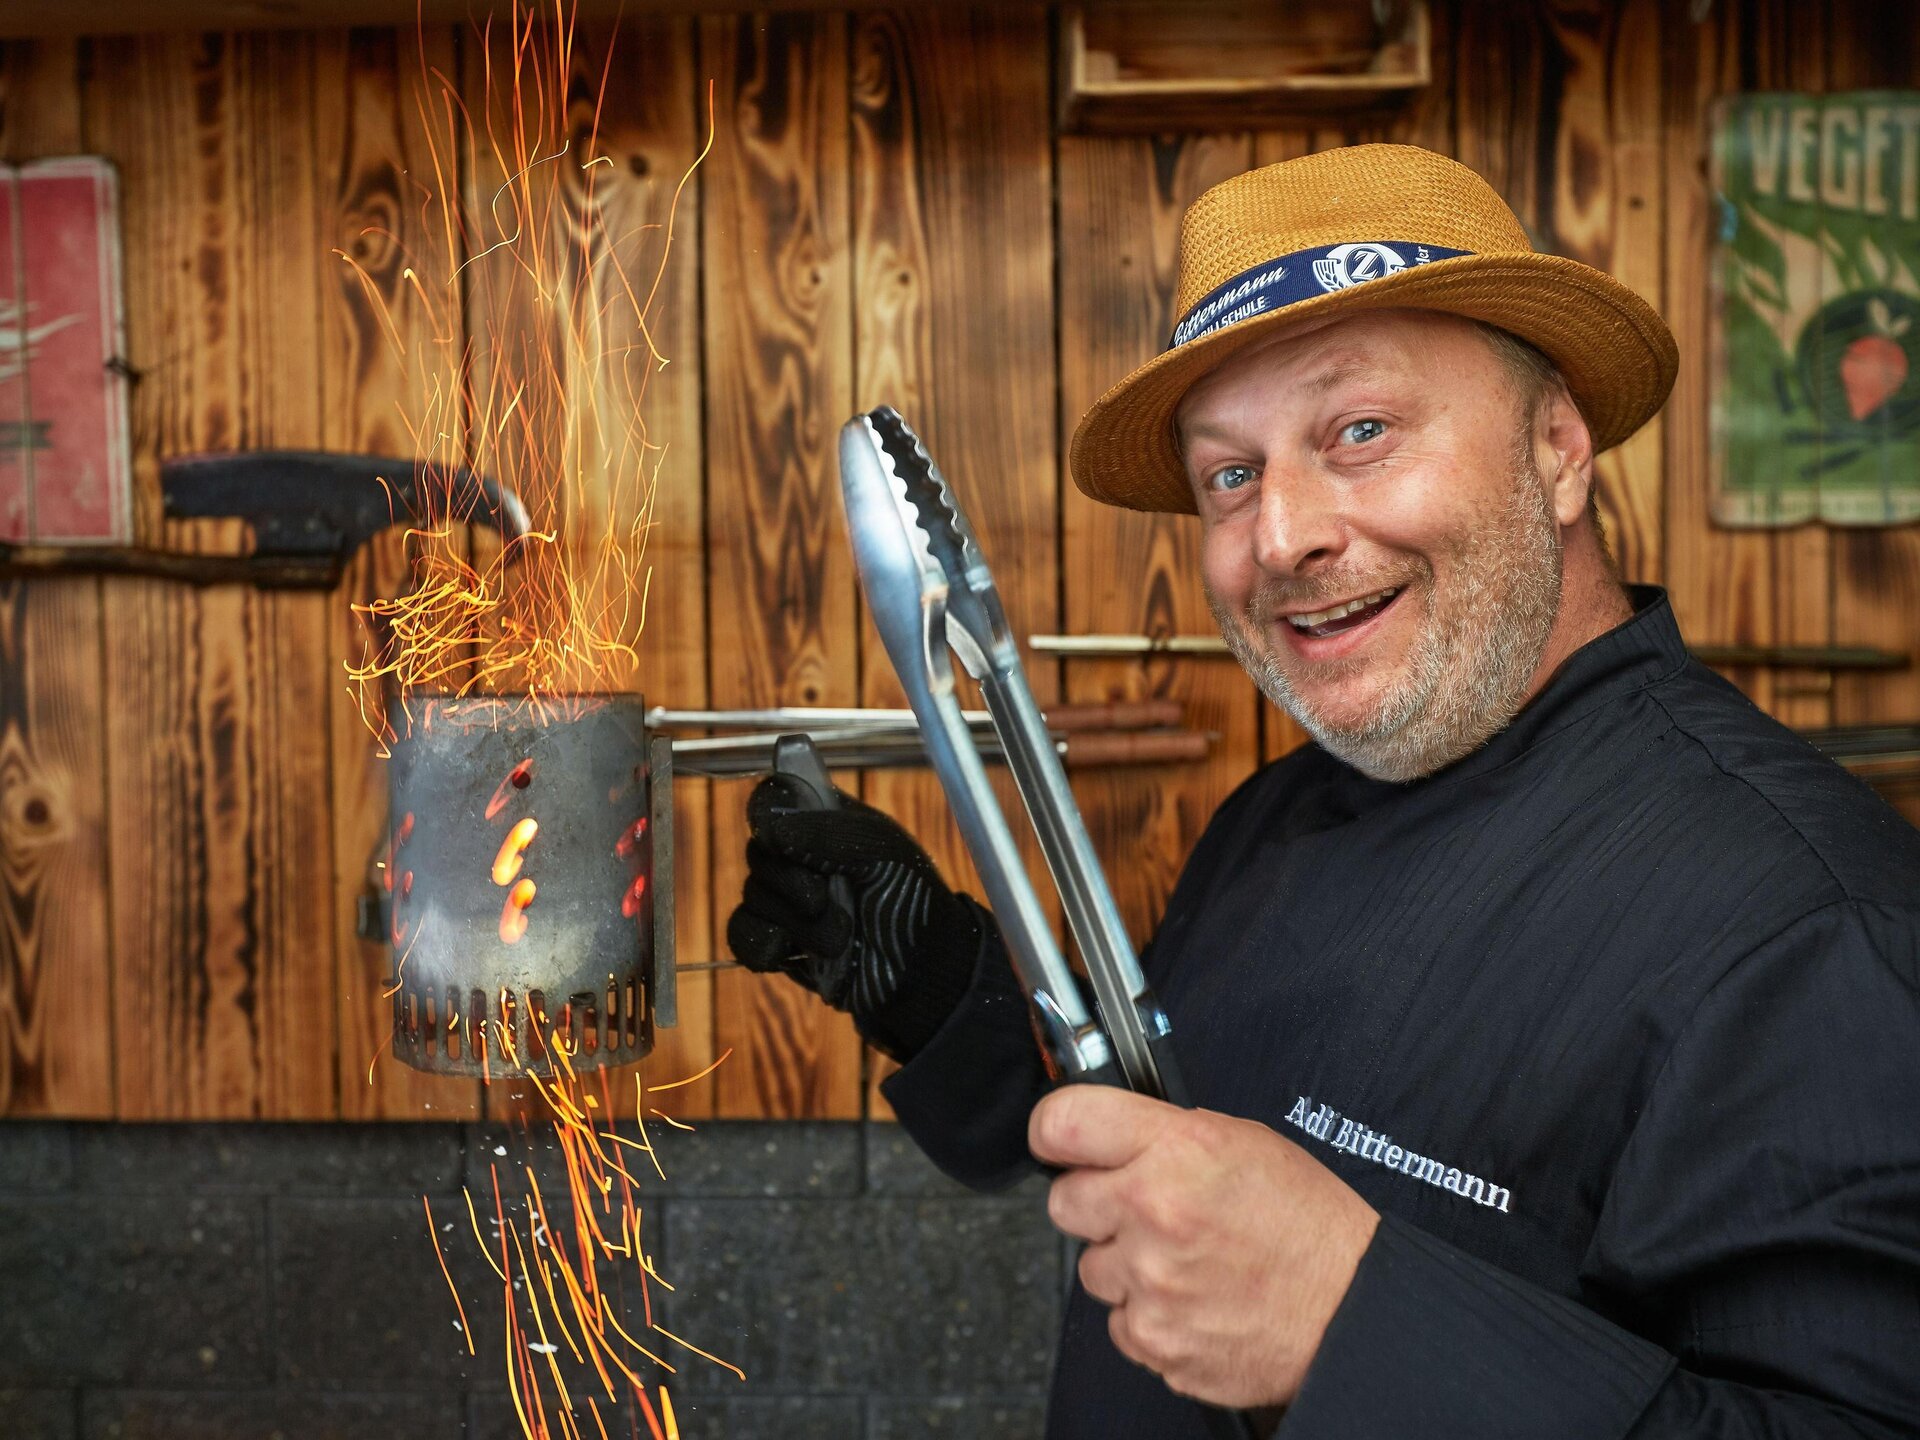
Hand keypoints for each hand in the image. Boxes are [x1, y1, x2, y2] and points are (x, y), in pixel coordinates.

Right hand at [725, 773, 987, 1061]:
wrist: (922, 972)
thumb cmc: (912, 901)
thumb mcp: (881, 852)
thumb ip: (827, 834)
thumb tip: (770, 831)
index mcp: (827, 823)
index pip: (775, 799)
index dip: (770, 814)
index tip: (781, 837)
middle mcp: (801, 858)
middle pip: (758, 853)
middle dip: (791, 881)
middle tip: (826, 897)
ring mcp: (788, 902)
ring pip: (753, 897)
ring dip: (796, 922)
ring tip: (839, 938)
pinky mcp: (780, 943)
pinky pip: (742, 935)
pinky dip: (761, 944)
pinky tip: (789, 953)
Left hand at [1030, 1085, 1378, 1408]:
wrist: (1351, 1309)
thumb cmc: (1307, 1223)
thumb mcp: (1241, 1141)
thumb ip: (1163, 1136)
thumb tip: (1108, 1137)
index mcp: (1177, 1150)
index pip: (1062, 1123)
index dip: (1052, 1132)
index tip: (1056, 1142)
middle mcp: (1154, 1211)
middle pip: (1063, 1202)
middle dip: (1095, 1203)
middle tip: (1140, 1209)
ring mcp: (1150, 1282)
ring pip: (1091, 1268)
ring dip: (1125, 1264)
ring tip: (1184, 1260)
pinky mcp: (1155, 1339)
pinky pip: (1119, 1321)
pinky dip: (1147, 1314)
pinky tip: (1192, 1299)